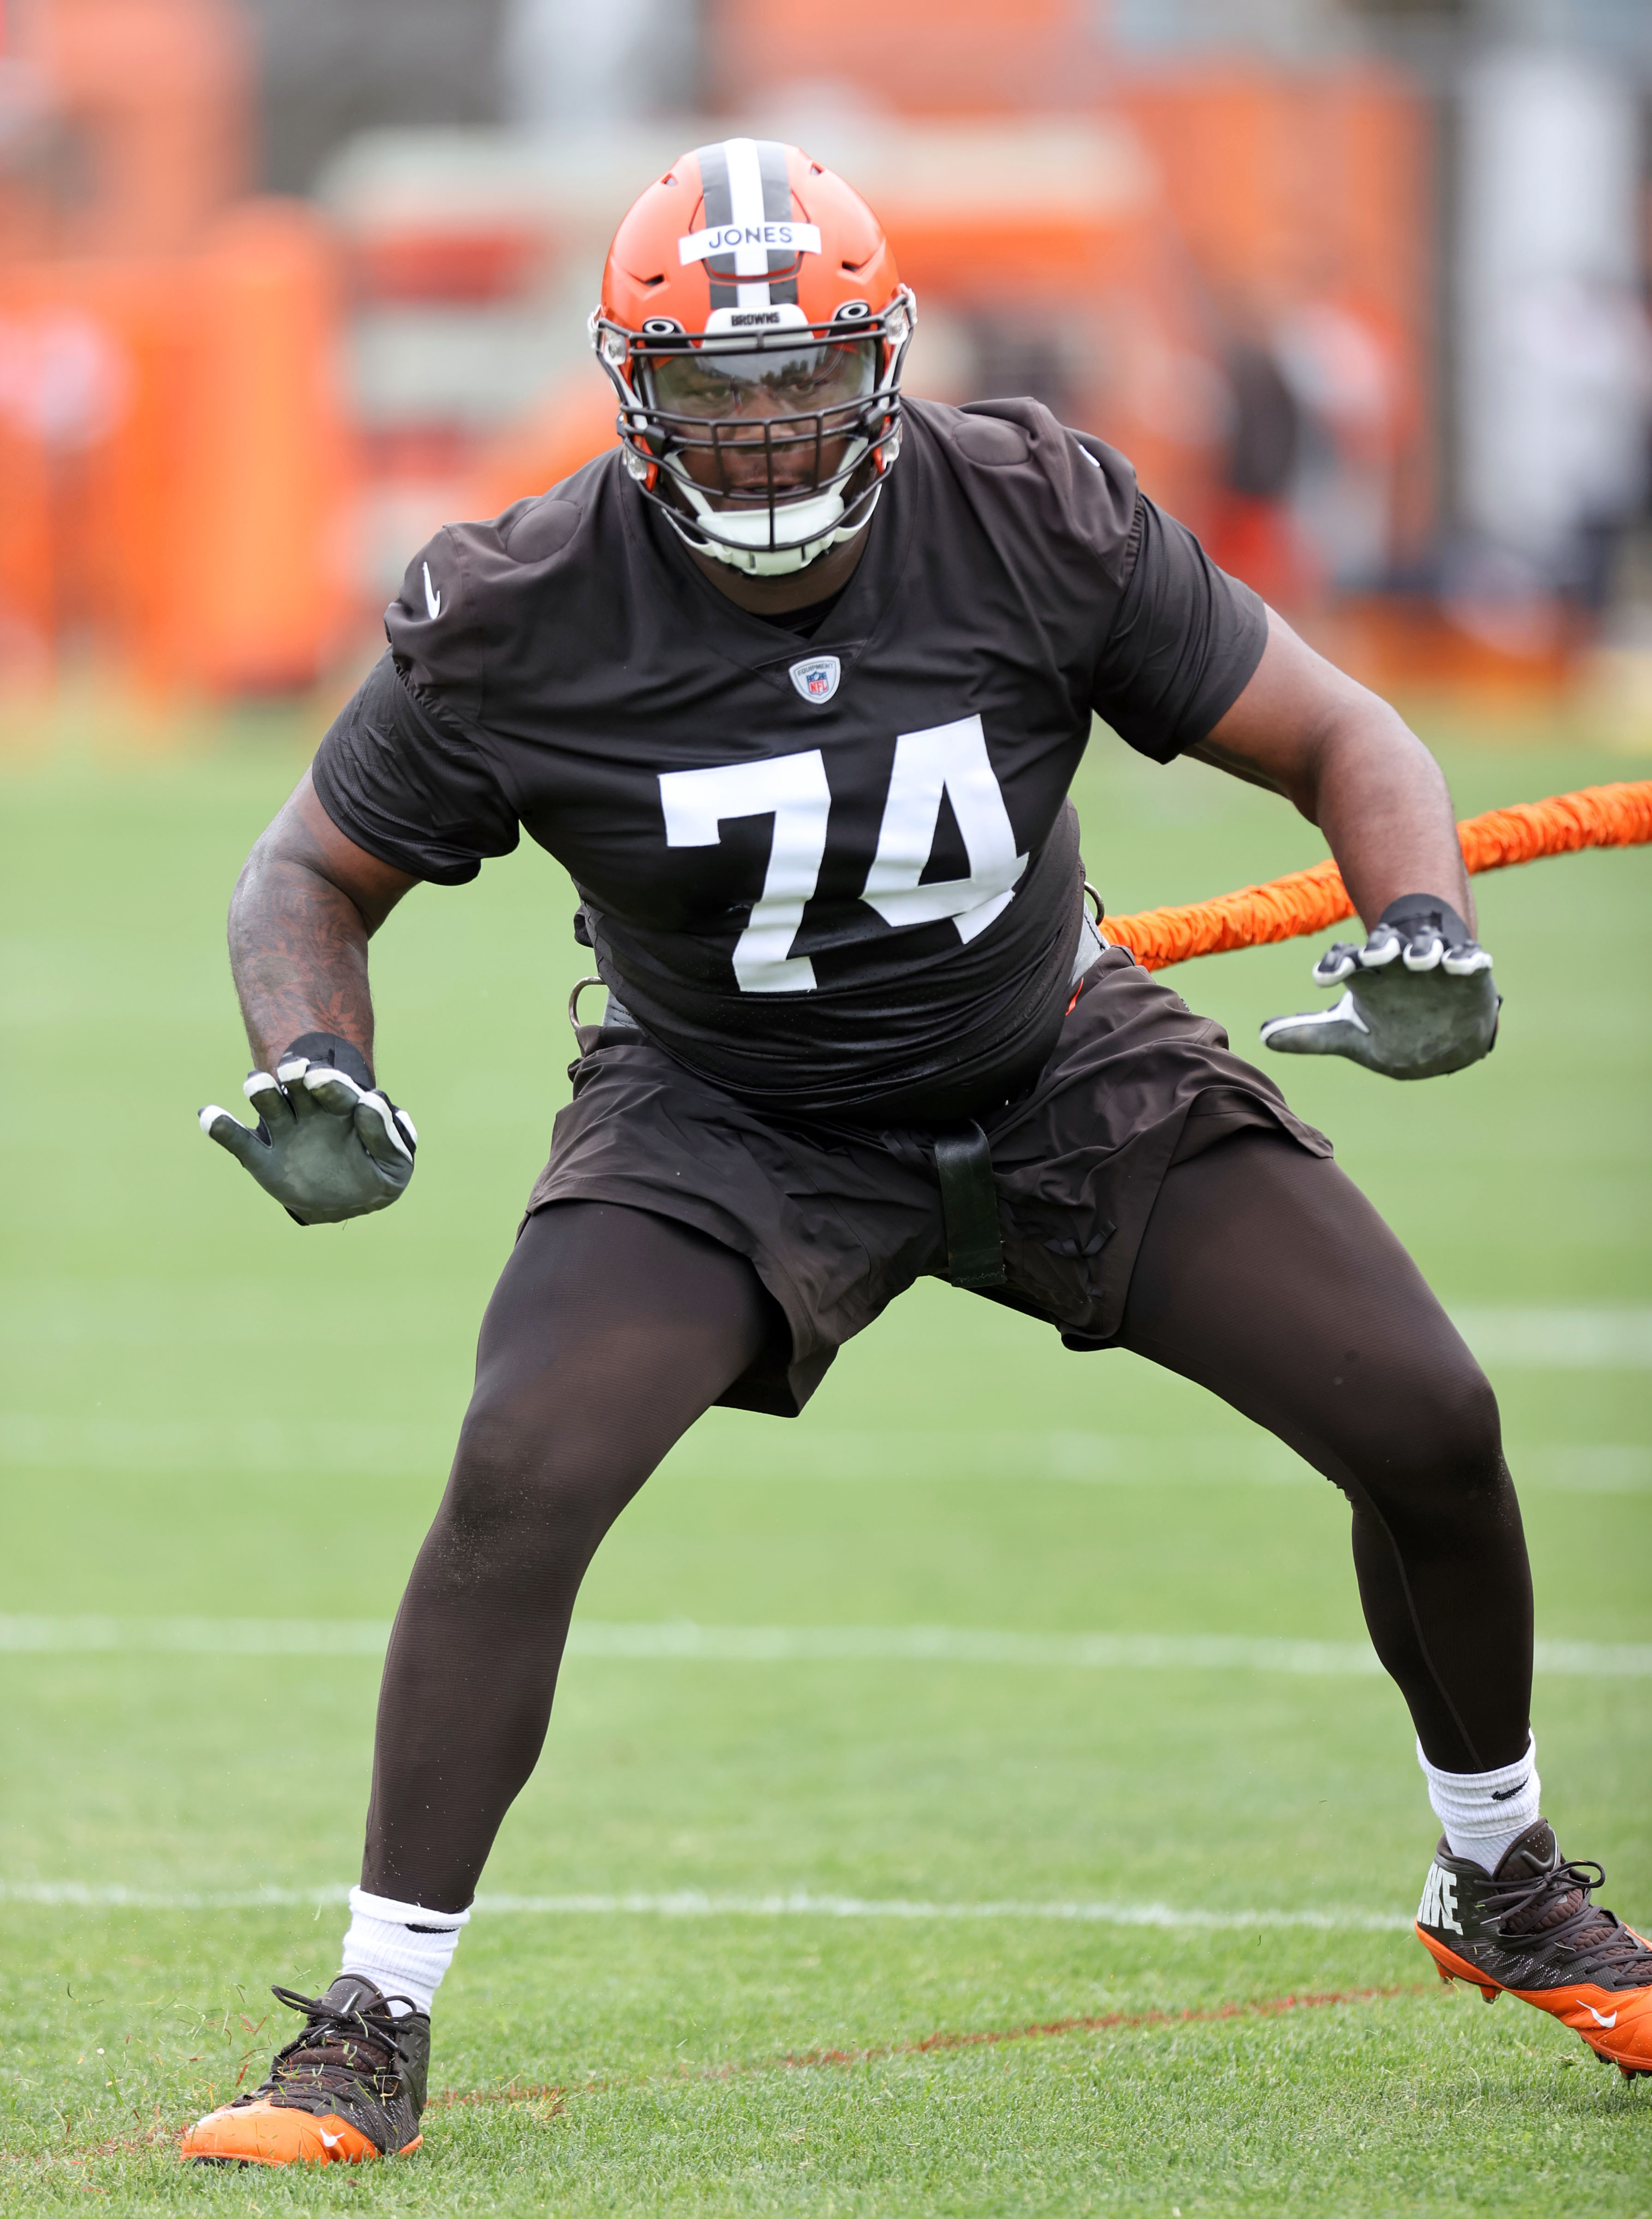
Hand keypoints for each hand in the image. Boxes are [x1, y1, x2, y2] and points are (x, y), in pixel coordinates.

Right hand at [199, 1039, 415, 1223]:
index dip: (326, 1080)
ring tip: (256, 1083)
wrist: (353, 1199)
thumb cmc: (377, 1174)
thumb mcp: (393, 1161)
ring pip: (269, 1102)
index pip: (333, 1086)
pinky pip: (240, 1142)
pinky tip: (208, 1114)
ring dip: (261, 1089)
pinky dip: (221, 1128)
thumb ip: (383, 1133)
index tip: (318, 1079)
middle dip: (295, 1075)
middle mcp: (310, 1112)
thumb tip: (368, 1103)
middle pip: (297, 1084)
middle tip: (295, 1074)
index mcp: (342, 1108)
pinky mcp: (264, 1159)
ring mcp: (286, 1133)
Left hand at [1259, 896, 1498, 1080]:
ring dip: (1423, 949)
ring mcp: (1434, 965)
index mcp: (1368, 975)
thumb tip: (1263, 1038)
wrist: (1445, 1031)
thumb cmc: (1391, 1024)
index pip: (1346, 960)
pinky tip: (1464, 967)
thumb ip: (1309, 1035)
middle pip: (1385, 945)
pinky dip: (1467, 960)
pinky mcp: (1468, 972)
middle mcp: (1398, 963)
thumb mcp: (1349, 1033)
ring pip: (1426, 947)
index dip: (1334, 964)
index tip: (1324, 977)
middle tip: (1374, 955)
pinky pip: (1469, 960)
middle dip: (1380, 946)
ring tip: (1419, 959)